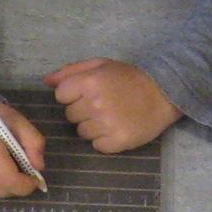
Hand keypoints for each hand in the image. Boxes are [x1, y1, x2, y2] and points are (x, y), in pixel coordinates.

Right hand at [0, 97, 47, 197]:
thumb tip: (39, 167)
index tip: (34, 177)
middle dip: (17, 186)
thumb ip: (33, 141)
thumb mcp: (15, 119)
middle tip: (22, 171)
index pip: (12, 183)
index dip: (27, 185)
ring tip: (5, 165)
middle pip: (3, 191)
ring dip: (3, 184)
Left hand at [45, 59, 179, 152]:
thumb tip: (47, 81)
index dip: (72, 94)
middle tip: (102, 104)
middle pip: (69, 115)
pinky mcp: (117, 142)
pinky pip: (96, 145)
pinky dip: (104, 140)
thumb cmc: (129, 78)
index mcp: (90, 82)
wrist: (164, 94)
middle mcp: (96, 104)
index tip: (87, 92)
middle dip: (82, 110)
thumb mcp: (101, 65)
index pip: (61, 95)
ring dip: (92, 126)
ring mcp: (106, 124)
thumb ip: (71, 71)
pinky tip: (117, 127)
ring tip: (111, 115)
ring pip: (81, 132)